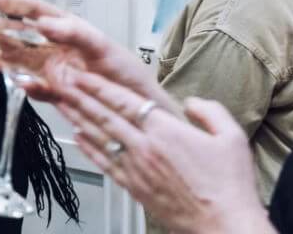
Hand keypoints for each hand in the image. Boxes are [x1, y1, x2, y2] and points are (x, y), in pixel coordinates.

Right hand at [0, 0, 167, 110]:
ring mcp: (57, 73)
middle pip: (25, 38)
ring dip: (6, 60)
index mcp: (71, 32)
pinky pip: (36, 89)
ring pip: (24, 63)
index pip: (40, 14)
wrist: (141, 113)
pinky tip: (21, 85)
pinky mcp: (58, 95)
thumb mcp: (104, 48)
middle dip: (3, 32)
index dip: (18, 6)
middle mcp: (60, 50)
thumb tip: (45, 23)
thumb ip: (75, 34)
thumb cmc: (129, 76)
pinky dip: (26, 87)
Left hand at [57, 71, 271, 233]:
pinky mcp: (133, 187)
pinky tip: (78, 137)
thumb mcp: (231, 137)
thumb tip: (192, 102)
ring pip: (98, 136)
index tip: (82, 73)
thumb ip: (210, 111)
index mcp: (166, 131)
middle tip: (60, 81)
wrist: (224, 226)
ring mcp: (136, 168)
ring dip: (77, 117)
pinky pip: (104, 162)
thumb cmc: (229, 186)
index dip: (99, 85)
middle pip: (103, 115)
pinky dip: (89, 148)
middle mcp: (144, 147)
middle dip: (79, 96)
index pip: (123, 101)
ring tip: (60, 102)